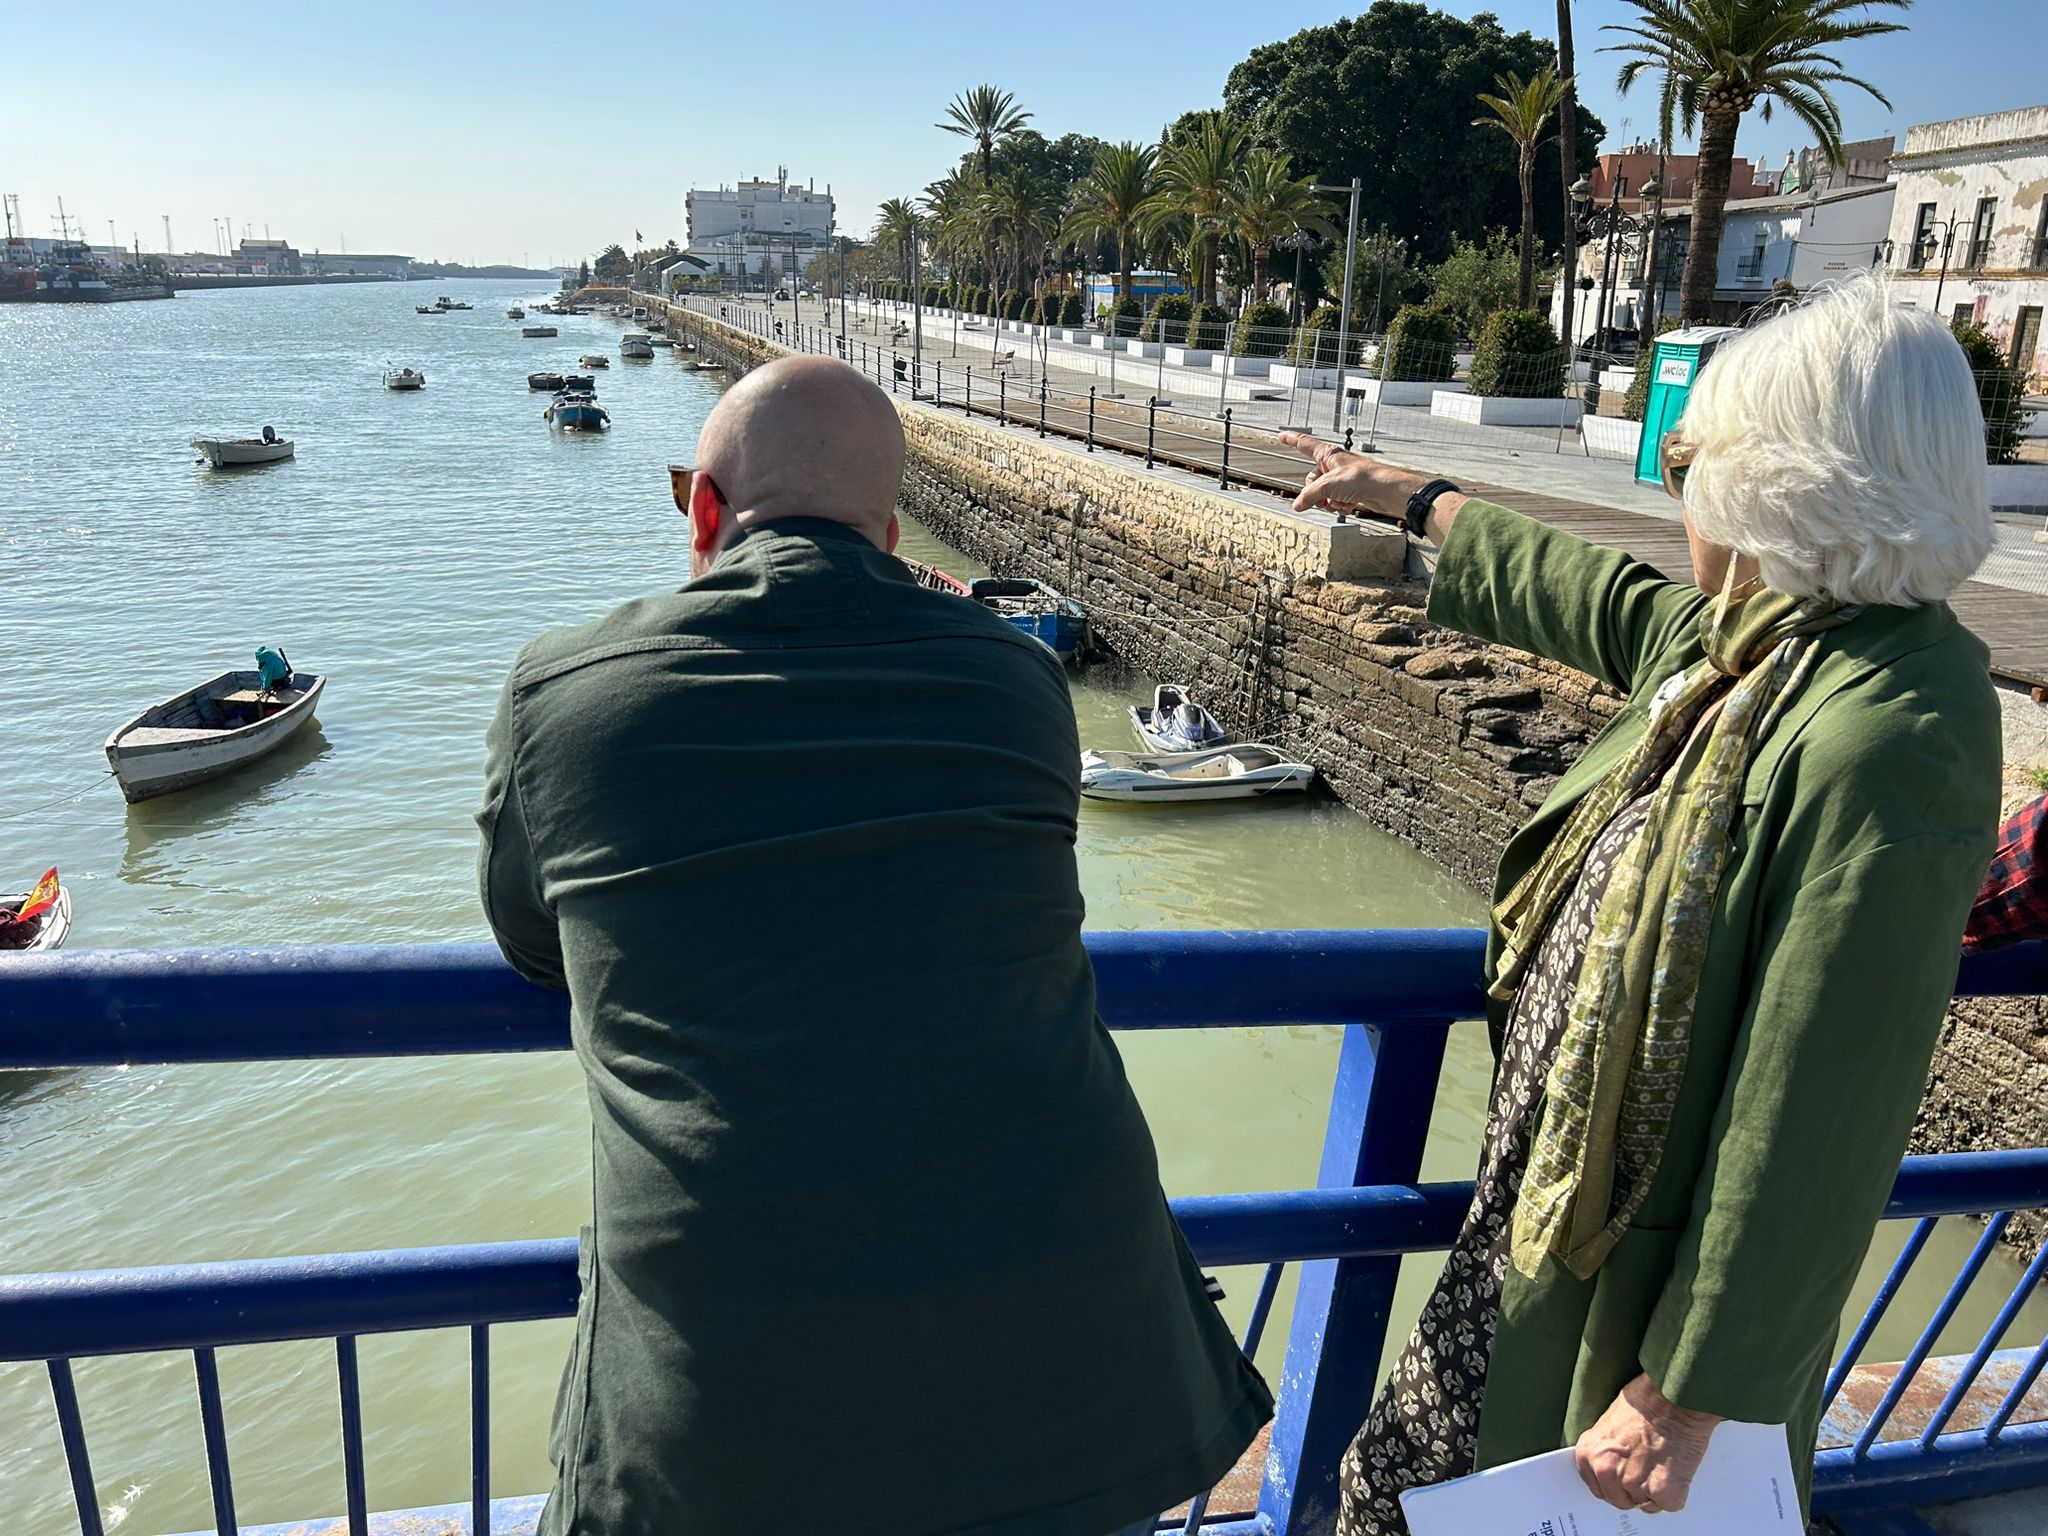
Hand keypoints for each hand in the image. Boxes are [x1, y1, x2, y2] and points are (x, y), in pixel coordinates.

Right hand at [1276, 431, 1413, 516]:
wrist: (1386, 491)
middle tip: (1324, 497)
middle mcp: (1334, 464)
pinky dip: (1339, 505)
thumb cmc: (1363, 478)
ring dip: (1328, 501)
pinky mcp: (1350, 491)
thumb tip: (1298, 504)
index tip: (1281, 436)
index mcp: (1328, 454)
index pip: (1304, 444)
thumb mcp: (1329, 486)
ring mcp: (1342, 478)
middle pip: (1311, 479)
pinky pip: (1335, 500)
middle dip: (1315, 493)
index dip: (1291, 439)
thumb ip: (1310, 495)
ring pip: (1323, 493)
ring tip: (1339, 501)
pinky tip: (1348, 505)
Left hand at [1573, 1373, 1720, 1513]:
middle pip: (1620, 1499)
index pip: (1597, 1487)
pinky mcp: (1662, 1492)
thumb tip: (1615, 1464)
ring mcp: (1634, 1483)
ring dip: (1655, 1490)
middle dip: (1634, 1489)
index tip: (1624, 1479)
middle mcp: (1607, 1471)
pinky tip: (1675, 1469)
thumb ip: (1608, 1449)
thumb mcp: (1611, 1422)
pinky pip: (1668, 1505)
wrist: (1674, 1398)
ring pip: (1645, 1504)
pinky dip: (1675, 1492)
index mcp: (1589, 1453)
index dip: (1614, 1484)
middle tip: (1648, 1468)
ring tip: (1662, 1462)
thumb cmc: (1647, 1400)